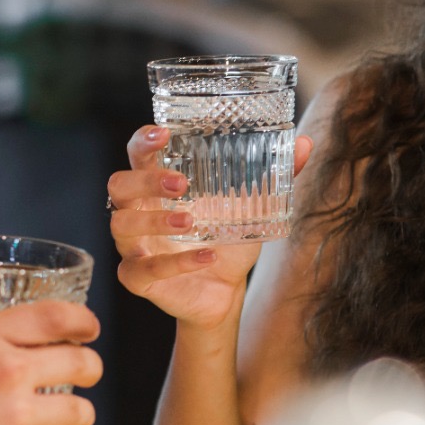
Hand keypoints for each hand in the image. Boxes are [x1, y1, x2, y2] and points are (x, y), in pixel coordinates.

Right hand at [0, 303, 101, 424]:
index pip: (55, 317)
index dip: (82, 320)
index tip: (89, 328)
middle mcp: (8, 371)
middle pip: (81, 363)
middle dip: (90, 368)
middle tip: (86, 373)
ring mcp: (17, 416)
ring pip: (79, 412)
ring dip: (77, 414)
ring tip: (67, 417)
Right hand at [108, 125, 312, 331]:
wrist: (225, 290)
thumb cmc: (227, 238)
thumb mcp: (252, 206)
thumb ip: (274, 175)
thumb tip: (306, 144)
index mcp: (157, 186)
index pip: (137, 154)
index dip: (143, 142)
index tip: (163, 133)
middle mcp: (138, 211)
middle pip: (118, 185)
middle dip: (144, 180)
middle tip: (181, 184)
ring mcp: (134, 246)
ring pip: (121, 226)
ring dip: (154, 220)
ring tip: (190, 221)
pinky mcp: (138, 279)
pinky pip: (144, 270)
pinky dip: (177, 264)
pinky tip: (207, 257)